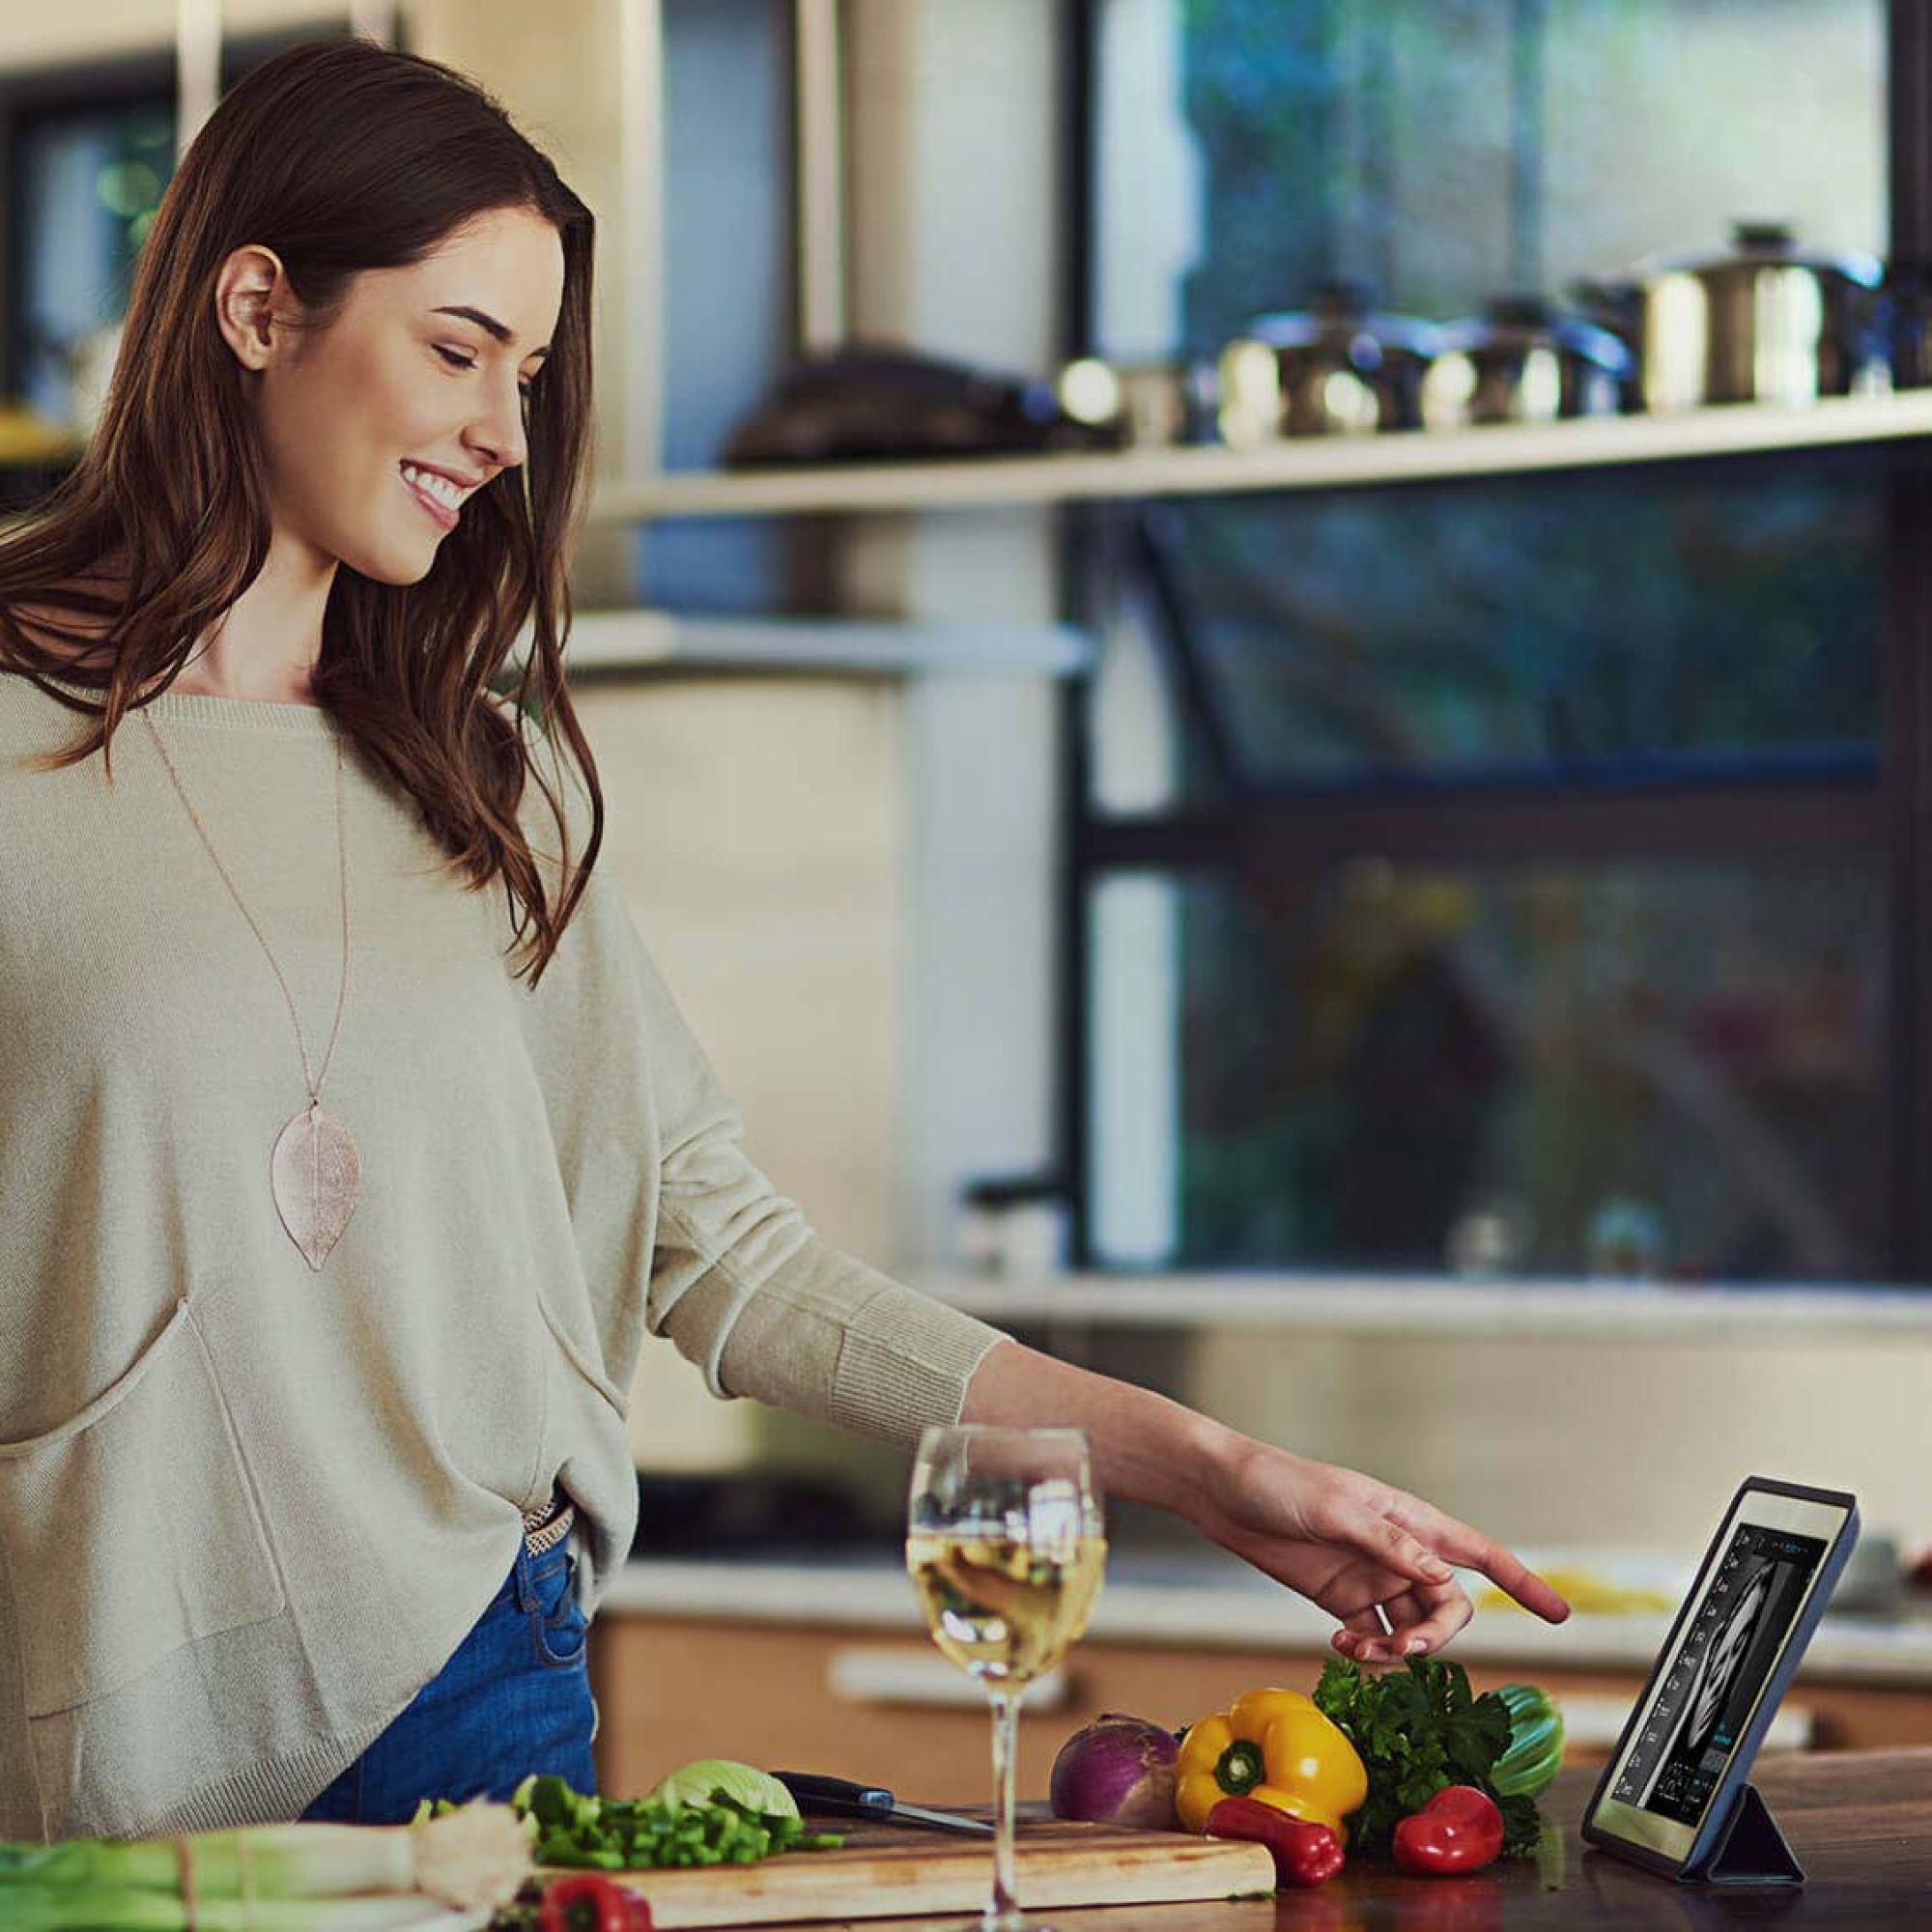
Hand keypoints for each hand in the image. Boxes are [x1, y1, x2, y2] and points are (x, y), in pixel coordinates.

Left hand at [1189, 1436, 1569, 1660]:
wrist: (1223, 1492)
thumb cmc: (1279, 1482)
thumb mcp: (1335, 1509)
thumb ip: (1387, 1544)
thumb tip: (1440, 1576)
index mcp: (1408, 1520)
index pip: (1479, 1551)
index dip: (1521, 1581)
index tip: (1558, 1614)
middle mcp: (1397, 1551)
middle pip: (1447, 1605)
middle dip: (1437, 1635)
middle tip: (1402, 1651)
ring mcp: (1371, 1576)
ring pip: (1412, 1627)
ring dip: (1398, 1649)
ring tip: (1361, 1649)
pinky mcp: (1341, 1598)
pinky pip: (1375, 1634)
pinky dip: (1370, 1650)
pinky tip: (1345, 1646)